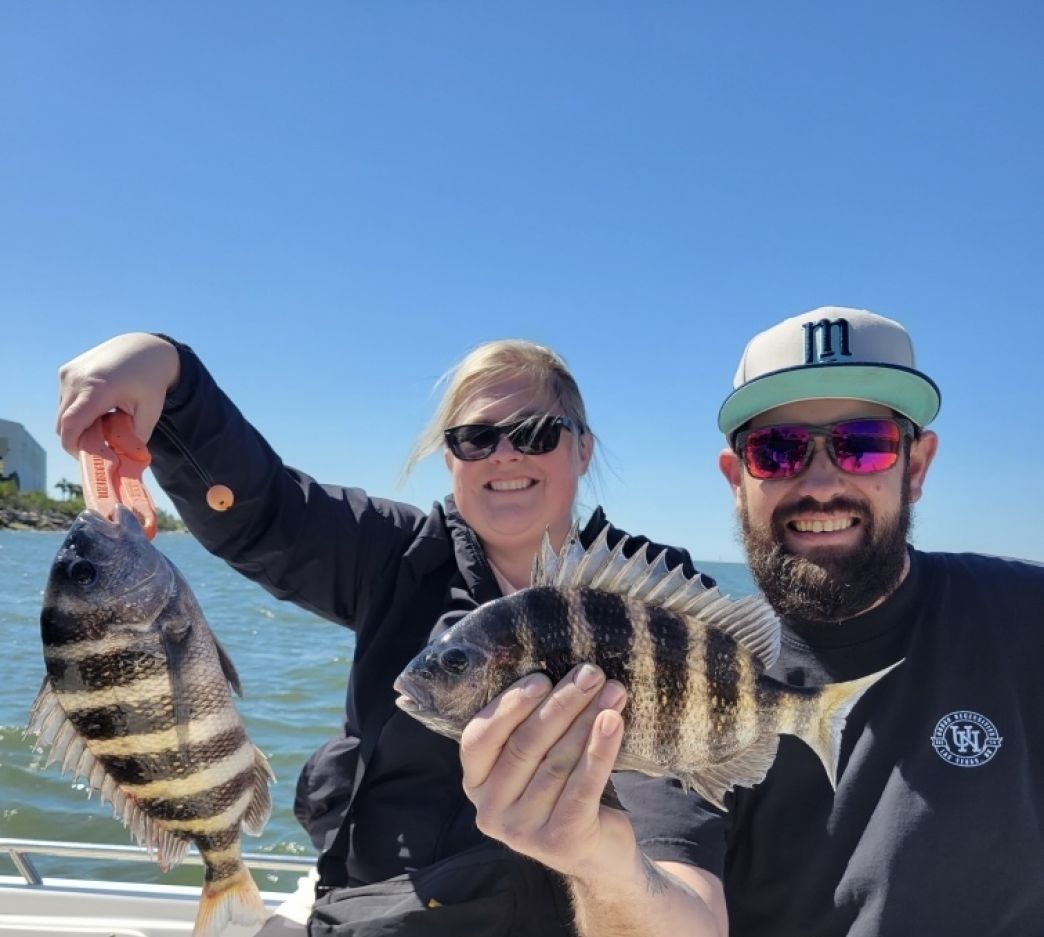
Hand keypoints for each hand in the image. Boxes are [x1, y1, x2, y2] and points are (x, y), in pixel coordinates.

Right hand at [57, 333, 180, 454]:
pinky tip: (99, 409)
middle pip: (63, 423)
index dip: (74, 447)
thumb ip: (135, 438)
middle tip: (100, 447)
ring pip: (61, 413)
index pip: (71, 425)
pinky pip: (64, 401)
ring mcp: (68, 373)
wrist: (145, 348)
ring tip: (104, 423)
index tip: (88, 459)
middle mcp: (76, 379)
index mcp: (97, 388)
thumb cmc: (150, 381)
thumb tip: (123, 461)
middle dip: (78, 439)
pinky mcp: (66, 371)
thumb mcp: (150, 412)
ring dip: (77, 425)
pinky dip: (76, 411)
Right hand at [460, 664, 640, 885]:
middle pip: (525, 745)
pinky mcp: (561, 841)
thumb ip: (530, 727)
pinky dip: (600, 749)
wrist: (597, 853)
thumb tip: (562, 673)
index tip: (542, 677)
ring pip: (557, 761)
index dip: (509, 705)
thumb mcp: (533, 762)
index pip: (479, 738)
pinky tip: (614, 721)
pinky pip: (583, 785)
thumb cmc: (562, 789)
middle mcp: (490, 810)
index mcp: (475, 782)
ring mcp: (523, 831)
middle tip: (590, 674)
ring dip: (586, 719)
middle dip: (561, 704)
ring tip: (612, 691)